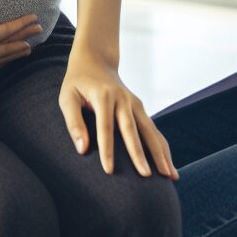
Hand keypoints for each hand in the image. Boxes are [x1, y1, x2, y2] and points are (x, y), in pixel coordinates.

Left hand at [59, 47, 178, 179]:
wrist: (96, 60)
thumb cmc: (77, 82)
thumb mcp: (67, 97)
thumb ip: (73, 121)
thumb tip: (82, 149)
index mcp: (104, 96)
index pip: (105, 127)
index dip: (107, 149)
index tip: (109, 171)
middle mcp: (123, 99)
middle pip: (132, 129)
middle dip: (139, 153)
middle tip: (146, 176)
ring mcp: (135, 103)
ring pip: (150, 130)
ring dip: (160, 153)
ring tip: (169, 176)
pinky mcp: (140, 108)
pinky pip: (153, 130)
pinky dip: (163, 148)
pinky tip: (169, 167)